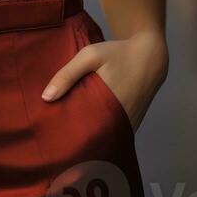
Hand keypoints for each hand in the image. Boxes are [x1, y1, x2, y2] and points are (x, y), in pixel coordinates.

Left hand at [41, 28, 168, 131]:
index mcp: (107, 108)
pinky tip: (87, 129)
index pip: (83, 134)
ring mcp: (128, 126)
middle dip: (75, 141)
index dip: (67, 139)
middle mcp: (119, 123)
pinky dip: (101, 133)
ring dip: (89, 138)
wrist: (150, 56)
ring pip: (104, 138)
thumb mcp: (90, 56)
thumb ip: (67, 74)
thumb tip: (46, 98)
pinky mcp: (132, 125)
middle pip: (93, 140)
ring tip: (67, 138)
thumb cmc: (118, 54)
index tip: (51, 140)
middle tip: (55, 141)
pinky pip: (113, 134)